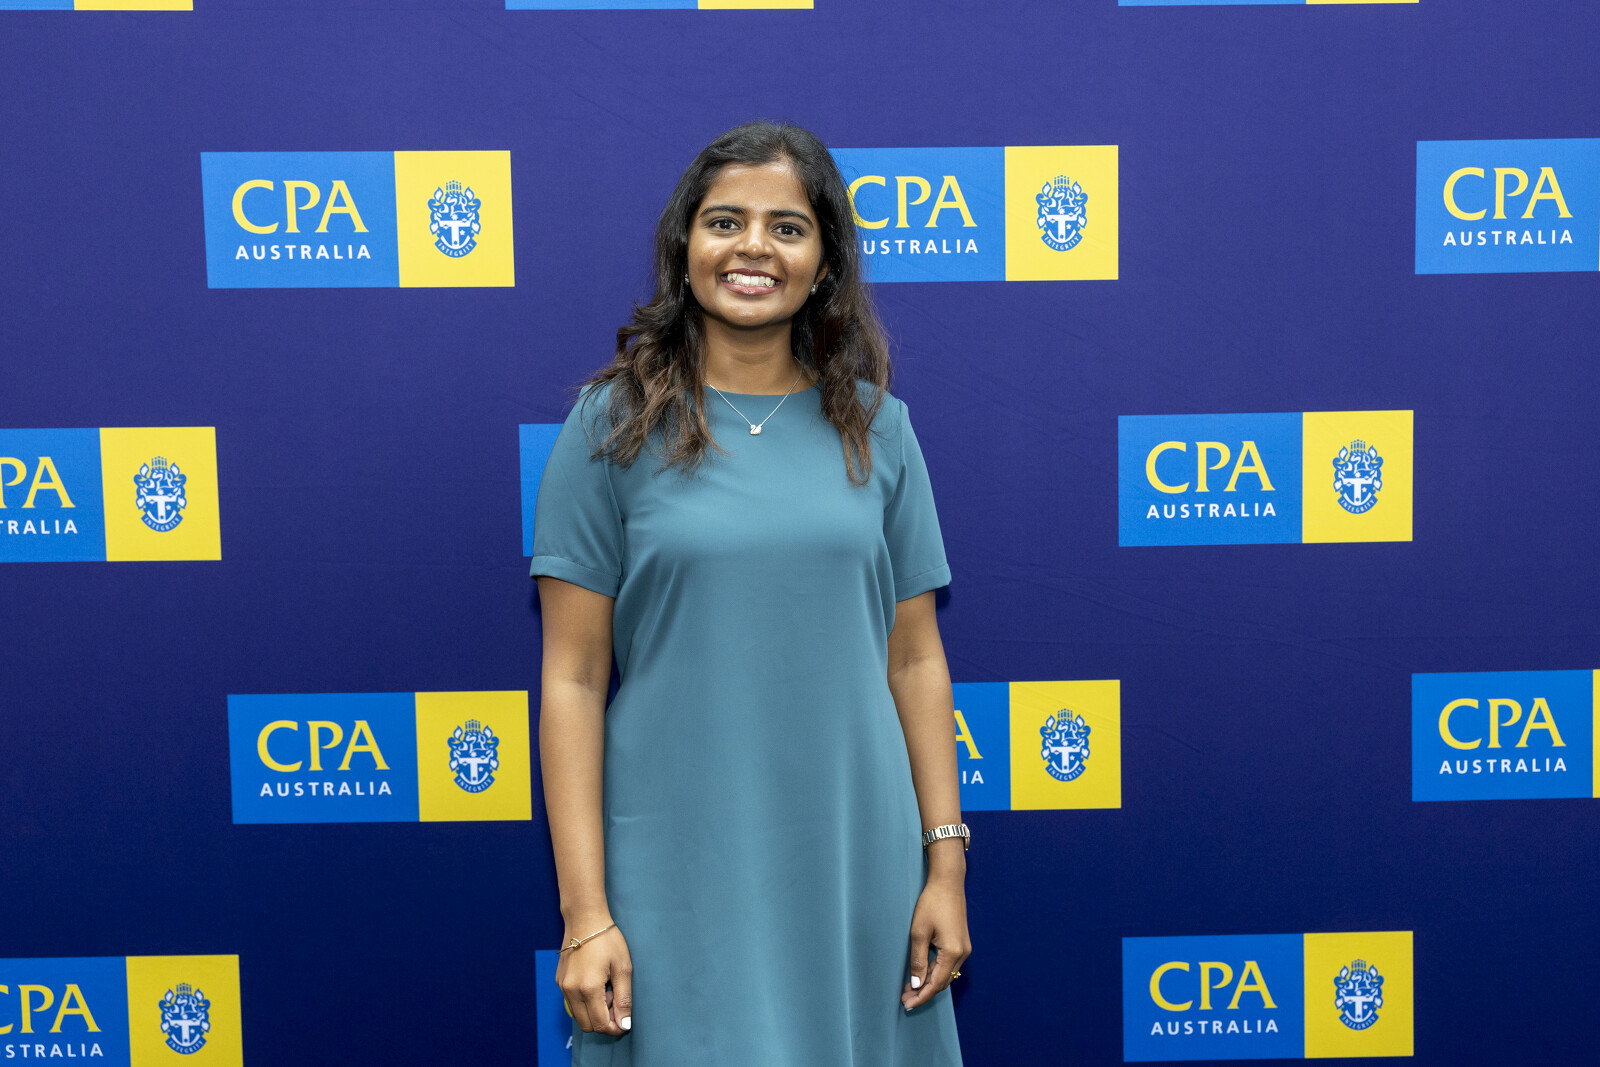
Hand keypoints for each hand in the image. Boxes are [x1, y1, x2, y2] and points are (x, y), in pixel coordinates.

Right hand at [556, 921, 633, 1036]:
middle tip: (615, 998)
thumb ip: (624, 999)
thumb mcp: (623, 968)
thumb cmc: (607, 940)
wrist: (585, 919)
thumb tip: (624, 1025)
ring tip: (605, 989)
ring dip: (593, 1012)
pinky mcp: (559, 981)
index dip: (614, 1028)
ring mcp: (562, 986)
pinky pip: (572, 1003)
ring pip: (578, 1016)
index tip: (625, 1021)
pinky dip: (584, 1002)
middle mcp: (571, 991)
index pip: (600, 1025)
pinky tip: (594, 982)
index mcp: (588, 988)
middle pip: (587, 1025)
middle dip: (604, 1020)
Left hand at [901, 872, 970, 1010]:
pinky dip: (935, 972)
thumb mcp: (919, 933)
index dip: (921, 996)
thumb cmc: (931, 904)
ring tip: (910, 989)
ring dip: (929, 983)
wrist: (948, 883)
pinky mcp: (961, 943)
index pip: (936, 984)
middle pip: (942, 982)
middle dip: (924, 992)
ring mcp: (964, 949)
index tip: (907, 1005)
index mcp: (953, 952)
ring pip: (946, 975)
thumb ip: (918, 960)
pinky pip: (948, 965)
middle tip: (904, 999)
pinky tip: (922, 974)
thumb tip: (916, 984)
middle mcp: (963, 954)